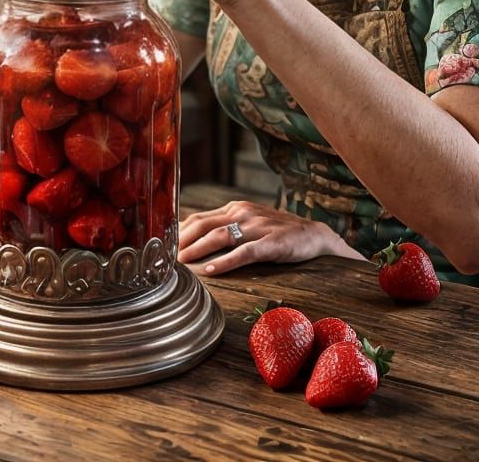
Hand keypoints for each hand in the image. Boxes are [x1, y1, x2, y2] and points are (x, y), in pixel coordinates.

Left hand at [178, 200, 365, 275]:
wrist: (315, 236)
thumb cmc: (278, 233)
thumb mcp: (249, 224)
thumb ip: (226, 228)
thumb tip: (195, 240)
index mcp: (235, 209)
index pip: (199, 217)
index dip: (179, 231)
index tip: (163, 244)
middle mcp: (243, 213)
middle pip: (204, 224)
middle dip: (183, 240)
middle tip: (166, 256)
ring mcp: (257, 227)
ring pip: (220, 236)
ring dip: (198, 250)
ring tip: (183, 263)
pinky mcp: (272, 243)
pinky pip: (245, 252)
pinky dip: (226, 261)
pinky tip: (212, 270)